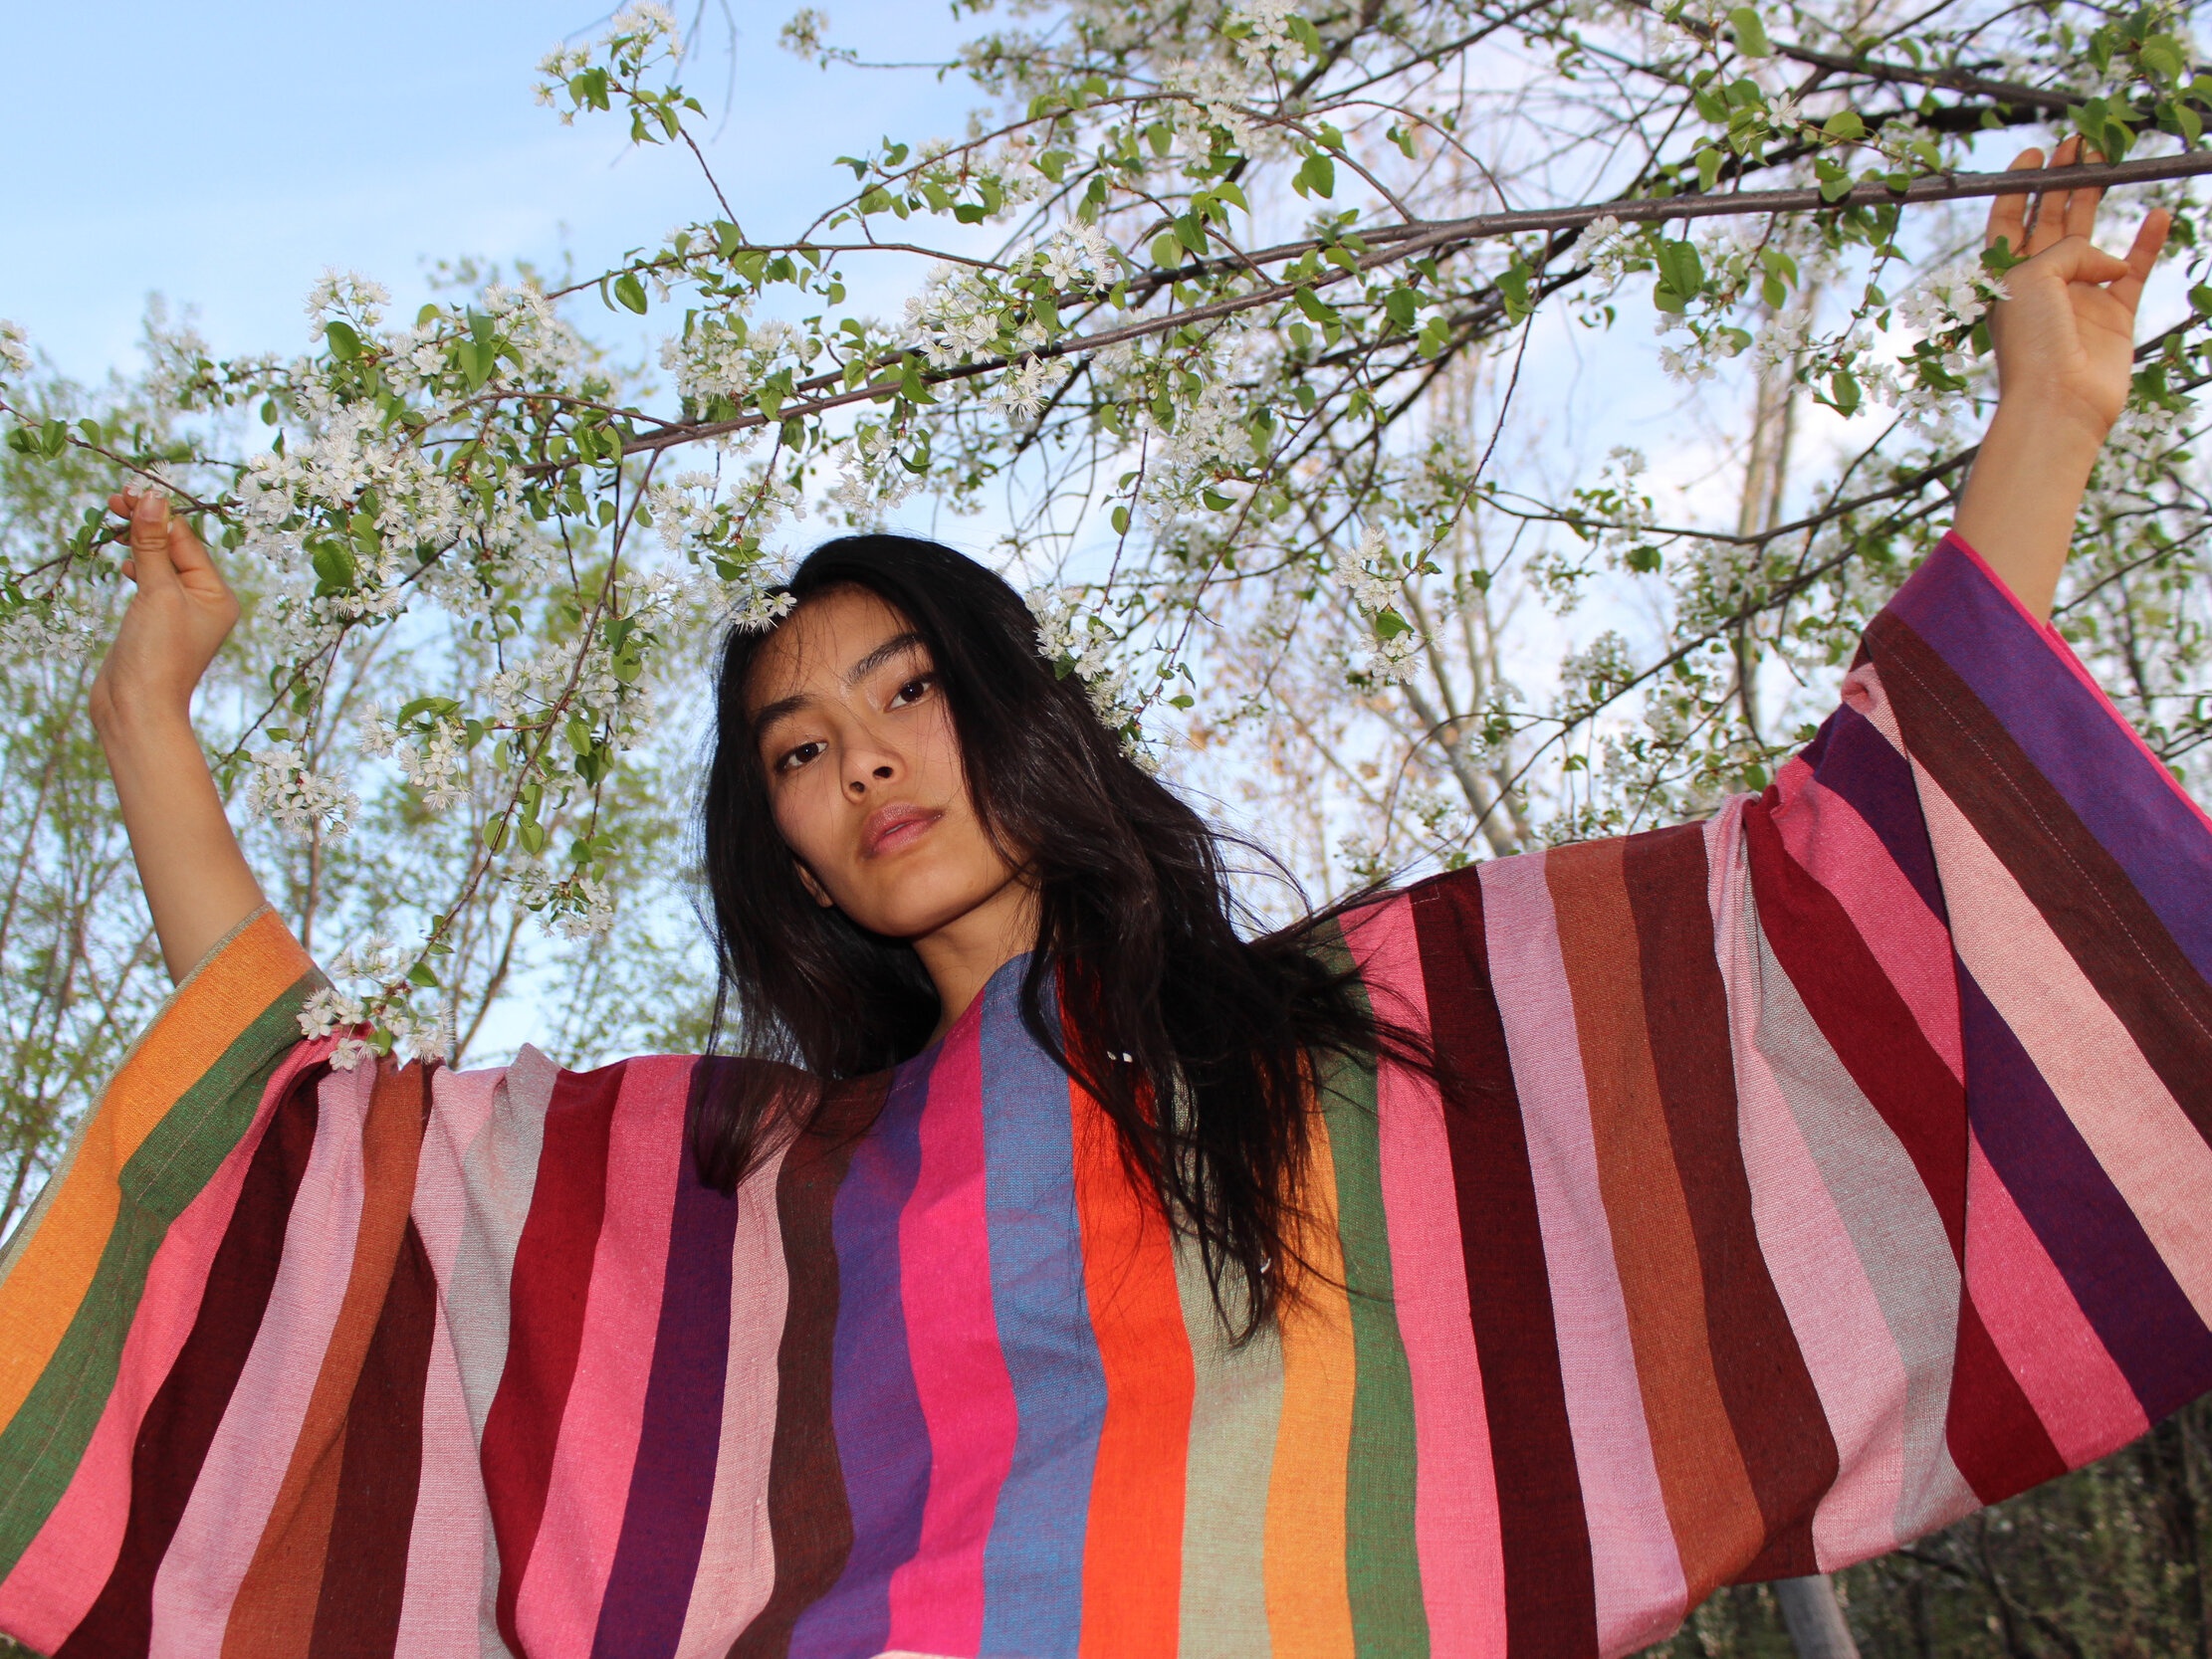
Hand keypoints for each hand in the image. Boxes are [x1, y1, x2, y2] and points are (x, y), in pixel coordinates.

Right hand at [88, 489, 239, 734]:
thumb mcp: (156, 593)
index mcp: (218, 595)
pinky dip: (137, 567)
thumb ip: (153, 545)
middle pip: (176, 549)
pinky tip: (124, 564)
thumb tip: (152, 500)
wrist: (137, 707)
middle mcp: (205, 602)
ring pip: (161, 564)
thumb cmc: (157, 654)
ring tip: (114, 520)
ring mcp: (181, 613)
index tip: (129, 491)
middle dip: (148, 524)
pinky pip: (151, 583)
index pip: (188, 541)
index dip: (159, 514)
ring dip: (140, 542)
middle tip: (115, 498)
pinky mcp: (157, 623)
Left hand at [1983, 135, 2169, 446]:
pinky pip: (2135, 268)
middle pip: (2052, 220)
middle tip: (2081, 142)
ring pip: (2092, 237)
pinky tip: (2157, 214)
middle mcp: (2040, 284)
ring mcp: (2078, 297)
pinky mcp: (2114, 314)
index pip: (2009, 222)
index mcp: (2006, 277)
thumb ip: (2066, 249)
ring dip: (2099, 199)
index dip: (2020, 187)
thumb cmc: (2033, 343)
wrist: (2061, 401)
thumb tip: (2108, 260)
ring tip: (2111, 162)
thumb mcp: (2032, 279)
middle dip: (2065, 181)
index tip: (2035, 154)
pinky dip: (2146, 242)